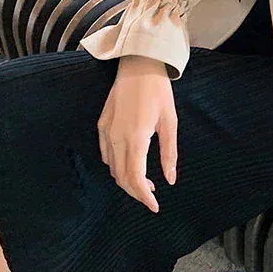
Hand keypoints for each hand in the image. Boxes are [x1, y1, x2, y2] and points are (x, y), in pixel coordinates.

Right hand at [96, 55, 178, 212]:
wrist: (139, 64)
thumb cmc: (158, 92)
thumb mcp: (170, 122)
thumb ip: (169, 152)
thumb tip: (170, 180)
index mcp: (136, 137)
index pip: (135, 177)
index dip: (143, 196)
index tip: (154, 206)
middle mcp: (116, 137)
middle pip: (121, 177)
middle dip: (136, 190)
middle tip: (152, 194)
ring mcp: (106, 131)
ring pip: (112, 168)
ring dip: (126, 179)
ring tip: (145, 180)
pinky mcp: (102, 124)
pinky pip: (106, 154)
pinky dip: (116, 165)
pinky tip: (131, 162)